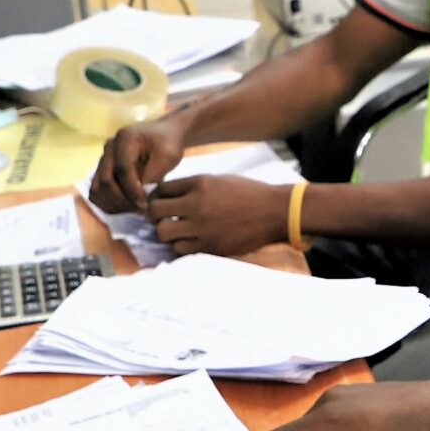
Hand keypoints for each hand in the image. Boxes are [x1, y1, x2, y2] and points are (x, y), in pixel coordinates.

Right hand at [91, 115, 187, 213]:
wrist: (164, 134)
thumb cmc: (168, 143)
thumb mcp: (168, 156)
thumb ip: (154, 175)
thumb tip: (140, 198)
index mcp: (124, 139)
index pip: (122, 170)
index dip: (132, 190)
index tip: (146, 204)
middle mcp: (109, 148)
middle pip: (106, 181)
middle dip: (123, 200)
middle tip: (141, 209)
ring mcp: (103, 159)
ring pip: (98, 189)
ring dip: (114, 203)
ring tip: (134, 208)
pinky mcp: (103, 170)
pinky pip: (97, 192)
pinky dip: (108, 203)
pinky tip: (125, 207)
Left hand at [141, 174, 291, 256]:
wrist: (274, 212)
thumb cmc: (247, 193)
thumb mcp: (218, 180)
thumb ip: (192, 187)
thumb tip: (166, 196)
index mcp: (200, 184)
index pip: (161, 190)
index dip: (157, 196)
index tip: (161, 202)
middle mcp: (197, 205)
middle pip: (155, 212)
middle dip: (154, 215)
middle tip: (161, 218)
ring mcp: (203, 228)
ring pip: (164, 234)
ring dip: (167, 233)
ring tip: (177, 231)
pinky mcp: (210, 246)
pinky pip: (181, 250)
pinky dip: (181, 246)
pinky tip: (190, 241)